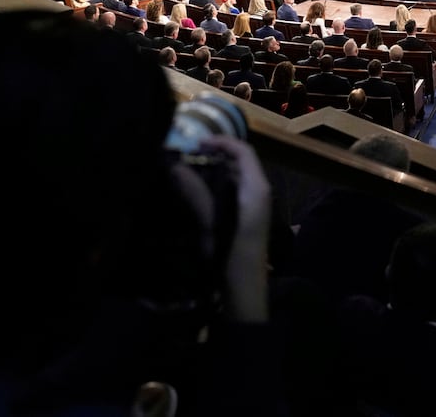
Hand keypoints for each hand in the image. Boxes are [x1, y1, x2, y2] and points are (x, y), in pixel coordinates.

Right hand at [201, 135, 272, 323]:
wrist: (245, 293)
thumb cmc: (231, 258)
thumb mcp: (212, 225)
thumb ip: (196, 195)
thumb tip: (176, 167)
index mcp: (256, 190)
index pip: (243, 151)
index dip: (221, 142)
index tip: (196, 142)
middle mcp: (259, 193)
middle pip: (241, 162)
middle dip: (216, 154)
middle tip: (187, 154)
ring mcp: (255, 206)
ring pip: (237, 177)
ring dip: (215, 169)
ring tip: (188, 168)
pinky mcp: (247, 218)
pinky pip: (234, 190)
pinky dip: (218, 184)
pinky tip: (197, 190)